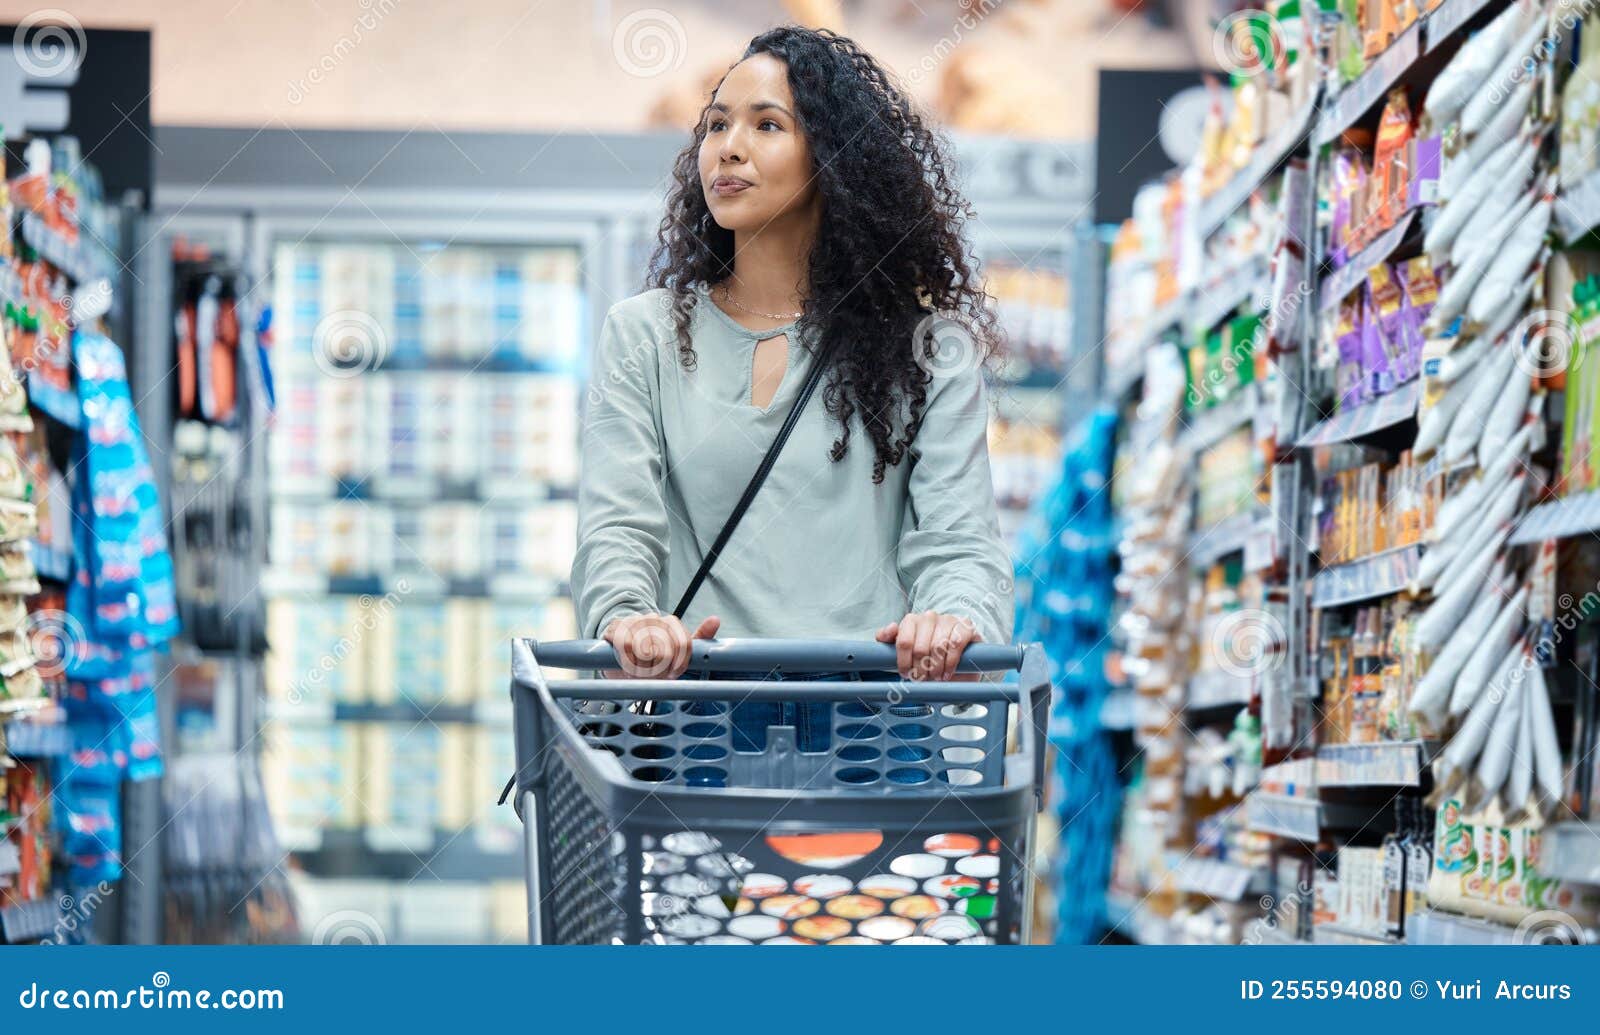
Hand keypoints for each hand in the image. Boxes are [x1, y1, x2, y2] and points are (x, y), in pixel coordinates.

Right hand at [601, 612, 720, 678]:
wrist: (619, 651)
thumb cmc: (652, 654)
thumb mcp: (677, 650)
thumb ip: (699, 638)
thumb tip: (715, 620)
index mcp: (671, 622)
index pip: (683, 644)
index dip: (679, 664)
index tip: (672, 674)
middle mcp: (654, 618)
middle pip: (665, 652)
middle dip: (659, 670)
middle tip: (653, 675)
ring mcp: (634, 621)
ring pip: (645, 651)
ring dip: (643, 669)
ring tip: (640, 670)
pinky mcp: (617, 628)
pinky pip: (626, 647)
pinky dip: (628, 662)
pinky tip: (628, 665)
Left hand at [875, 610, 981, 681]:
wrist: (958, 655)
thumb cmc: (928, 652)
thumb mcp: (906, 648)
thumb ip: (889, 639)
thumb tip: (890, 628)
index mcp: (912, 620)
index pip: (904, 642)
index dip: (904, 662)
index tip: (906, 674)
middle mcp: (929, 617)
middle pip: (920, 648)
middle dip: (920, 669)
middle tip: (922, 679)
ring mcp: (948, 620)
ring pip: (937, 647)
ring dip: (935, 668)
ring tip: (935, 677)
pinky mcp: (965, 626)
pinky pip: (955, 645)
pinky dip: (950, 663)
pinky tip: (947, 673)